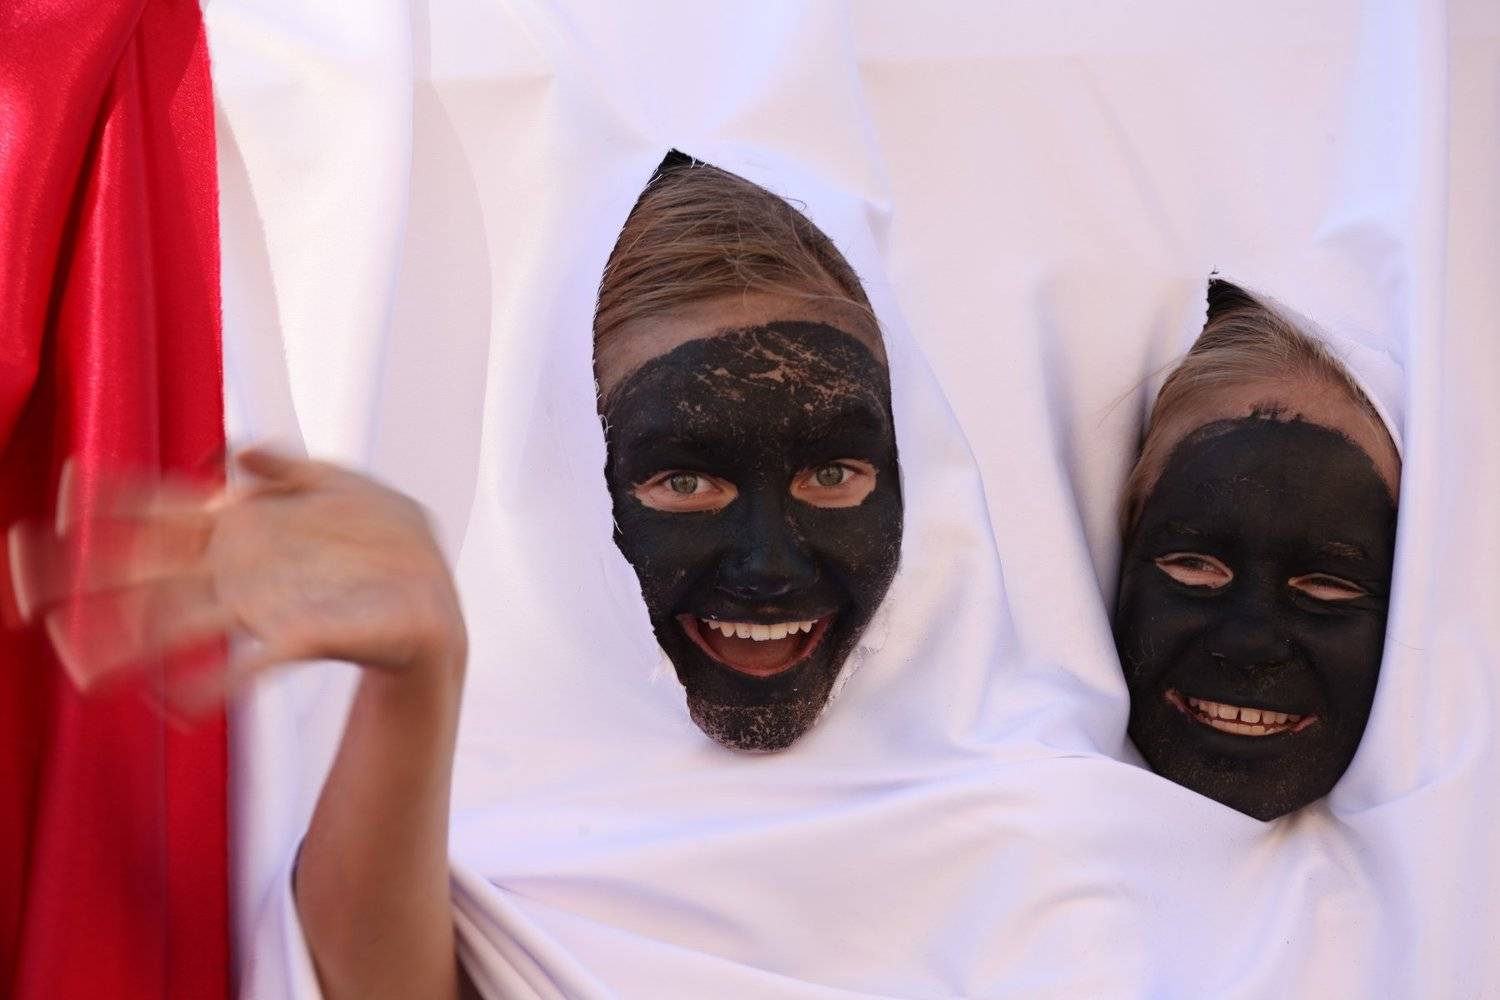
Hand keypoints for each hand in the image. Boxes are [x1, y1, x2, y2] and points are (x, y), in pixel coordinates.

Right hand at [9, 448, 465, 709]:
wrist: (434, 598)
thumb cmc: (383, 539)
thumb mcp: (341, 484)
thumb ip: (286, 467)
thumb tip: (233, 450)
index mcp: (244, 524)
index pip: (162, 508)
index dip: (113, 502)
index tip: (62, 495)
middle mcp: (240, 567)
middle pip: (146, 571)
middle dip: (84, 583)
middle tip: (23, 597)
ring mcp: (265, 606)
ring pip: (178, 625)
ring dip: (127, 648)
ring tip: (80, 670)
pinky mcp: (303, 637)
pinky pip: (248, 666)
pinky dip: (213, 685)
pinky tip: (178, 703)